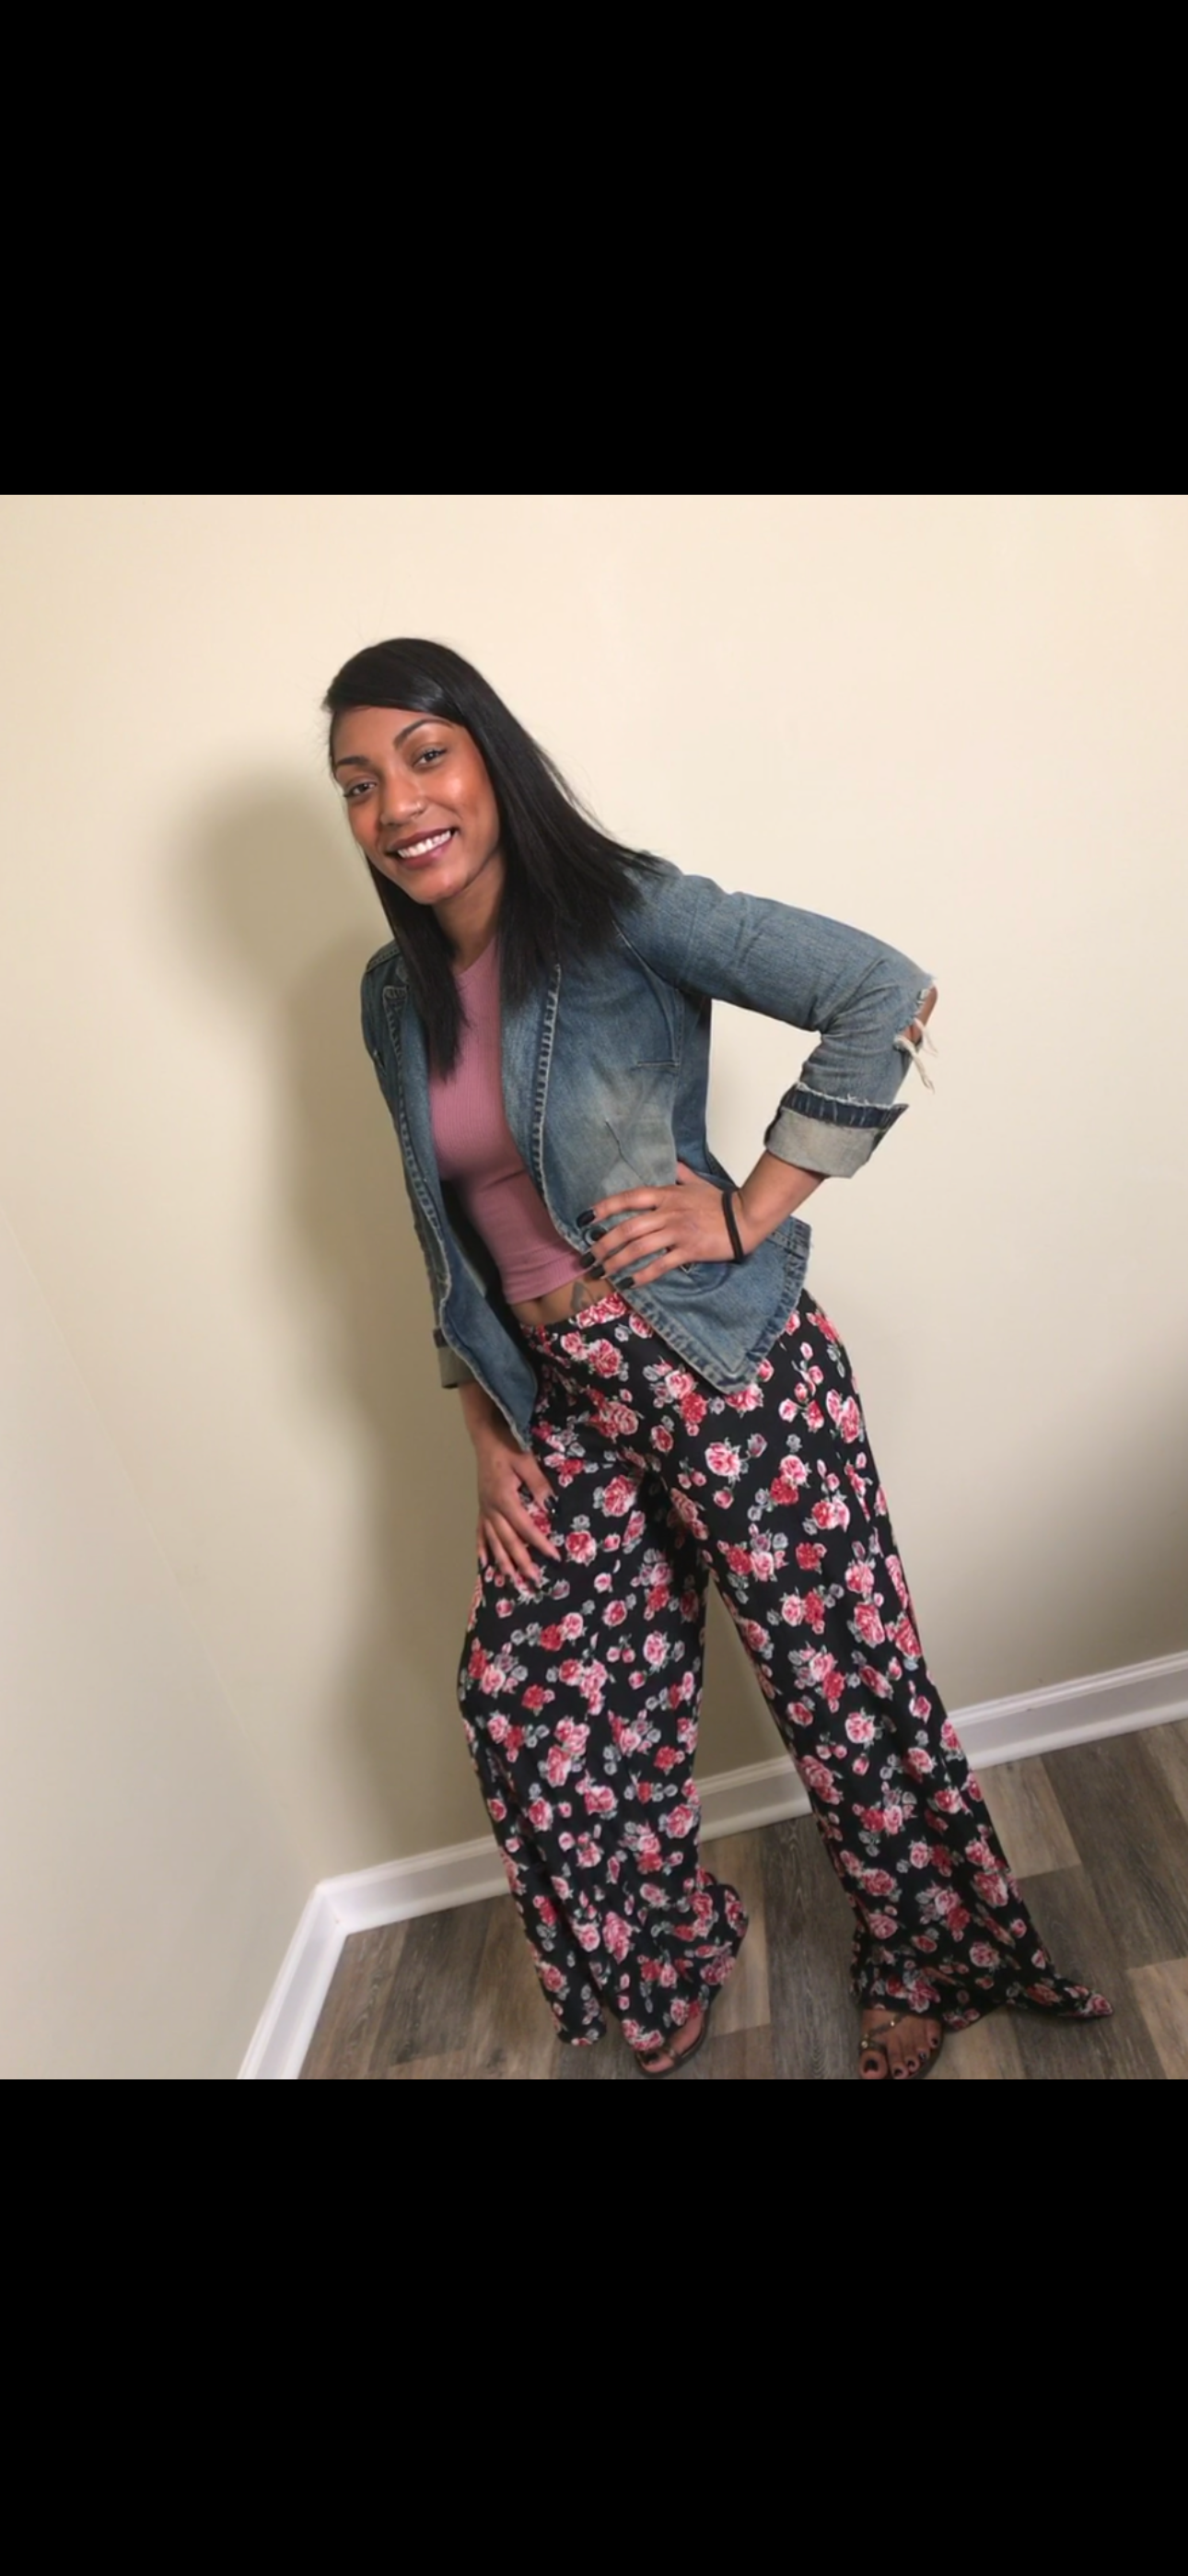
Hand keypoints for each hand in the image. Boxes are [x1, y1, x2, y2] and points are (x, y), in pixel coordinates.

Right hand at [471, 1419, 560, 1587]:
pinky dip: (482, 1548)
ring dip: (503, 1562)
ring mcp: (485, 1508)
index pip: (526, 1527)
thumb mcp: (526, 1461)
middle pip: (508, 1541)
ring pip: (493, 1541)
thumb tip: (551, 1508)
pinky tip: (484, 1562)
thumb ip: (538, 1485)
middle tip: (534, 1581)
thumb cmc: (508, 1445)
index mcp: (504, 1498)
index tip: (554, 1557)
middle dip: (522, 1562)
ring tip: (511, 1580)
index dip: (540, 1544)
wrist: (485, 1435)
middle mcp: (492, 1508)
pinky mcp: (481, 1506)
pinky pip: (480, 1532)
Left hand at [579, 1161, 744, 1290]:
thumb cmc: (720, 1202)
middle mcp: (667, 1212)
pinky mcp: (688, 1250)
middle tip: (587, 1257)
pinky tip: (628, 1283)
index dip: (603, 1208)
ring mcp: (677, 1232)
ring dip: (616, 1262)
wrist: (745, 1218)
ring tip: (602, 1273)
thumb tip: (674, 1162)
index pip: (628, 1199)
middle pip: (627, 1228)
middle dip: (603, 1244)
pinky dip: (642, 1275)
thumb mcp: (697, 1183)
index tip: (584, 1219)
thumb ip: (681, 1174)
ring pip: (639, 1248)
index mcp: (666, 1194)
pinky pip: (660, 1265)